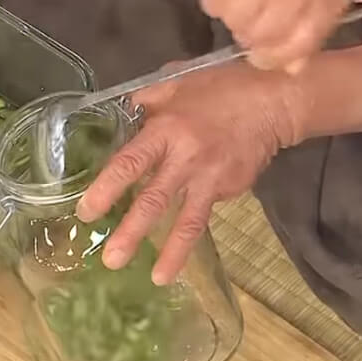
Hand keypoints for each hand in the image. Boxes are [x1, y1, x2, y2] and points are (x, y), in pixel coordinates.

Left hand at [75, 61, 301, 284]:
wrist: (275, 100)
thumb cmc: (222, 86)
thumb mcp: (177, 81)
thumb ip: (147, 100)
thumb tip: (123, 111)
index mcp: (166, 130)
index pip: (129, 164)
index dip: (105, 189)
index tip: (86, 213)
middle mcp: (186, 159)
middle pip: (154, 201)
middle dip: (131, 233)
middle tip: (111, 260)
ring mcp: (211, 178)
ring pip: (189, 221)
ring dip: (172, 253)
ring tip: (158, 279)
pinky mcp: (231, 190)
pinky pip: (206, 208)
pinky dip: (192, 224)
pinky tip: (183, 238)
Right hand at [199, 0, 351, 73]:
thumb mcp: (302, 4)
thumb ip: (302, 37)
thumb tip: (294, 70)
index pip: (302, 43)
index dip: (277, 55)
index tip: (261, 54)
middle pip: (266, 36)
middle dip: (250, 33)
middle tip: (248, 15)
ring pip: (241, 23)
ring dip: (232, 14)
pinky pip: (219, 3)